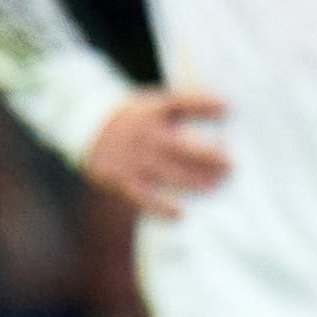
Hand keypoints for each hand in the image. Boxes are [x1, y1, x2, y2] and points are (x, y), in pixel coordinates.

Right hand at [81, 87, 232, 216]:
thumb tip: (226, 116)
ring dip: (196, 181)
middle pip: (182, 146)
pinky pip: (145, 198)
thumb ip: (183, 111)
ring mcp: (134, 158)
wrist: (85, 126)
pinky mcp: (122, 179)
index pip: (182, 102)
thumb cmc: (134, 117)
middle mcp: (146, 133)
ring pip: (170, 173)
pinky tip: (181, 214)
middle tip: (231, 165)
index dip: (206, 104)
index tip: (229, 108)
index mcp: (154, 110)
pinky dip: (163, 208)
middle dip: (210, 156)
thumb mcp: (153, 103)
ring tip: (215, 186)